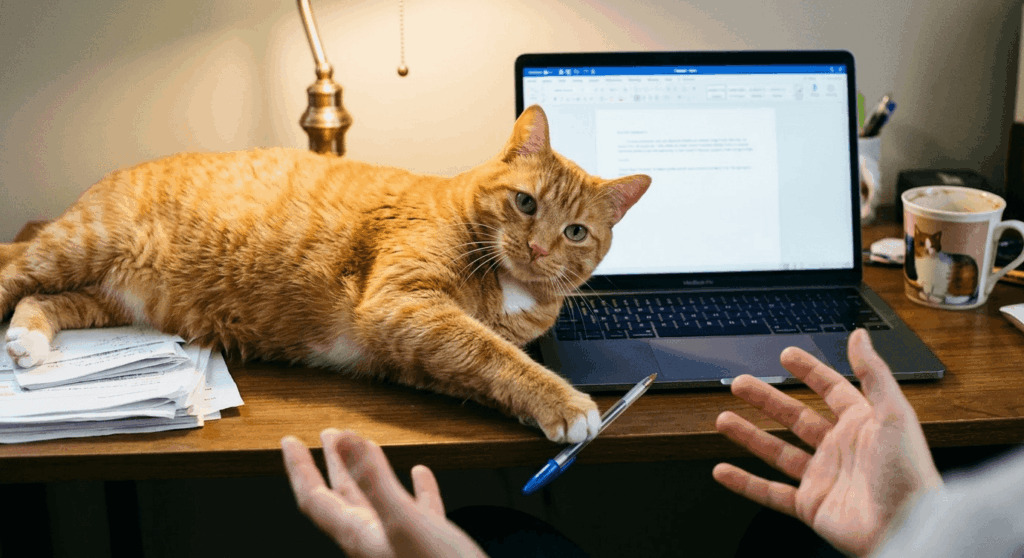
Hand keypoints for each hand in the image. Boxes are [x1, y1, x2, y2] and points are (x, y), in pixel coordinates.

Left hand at [281, 428, 488, 557]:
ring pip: (377, 503)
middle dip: (333, 464)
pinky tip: (421, 475)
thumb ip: (374, 480)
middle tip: (326, 435)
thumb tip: (345, 440)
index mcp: (359, 537)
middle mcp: (373, 542)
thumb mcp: (406, 523)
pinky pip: (417, 512)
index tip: (289, 441)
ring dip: (369, 473)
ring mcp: (400, 546)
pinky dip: (416, 490)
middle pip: (342, 498)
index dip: (299, 469)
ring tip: (367, 446)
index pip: (315, 499)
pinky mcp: (429, 548)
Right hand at [712, 329, 942, 556]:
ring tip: (723, 420)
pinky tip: (723, 471)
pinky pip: (770, 493)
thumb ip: (874, 373)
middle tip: (741, 384)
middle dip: (766, 399)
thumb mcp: (894, 415)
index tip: (787, 356)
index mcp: (862, 425)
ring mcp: (824, 478)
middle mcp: (840, 450)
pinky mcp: (811, 506)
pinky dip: (745, 483)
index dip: (809, 372)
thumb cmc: (910, 475)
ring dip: (749, 435)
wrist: (911, 532)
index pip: (831, 390)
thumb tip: (859, 336)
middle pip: (795, 417)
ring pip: (777, 451)